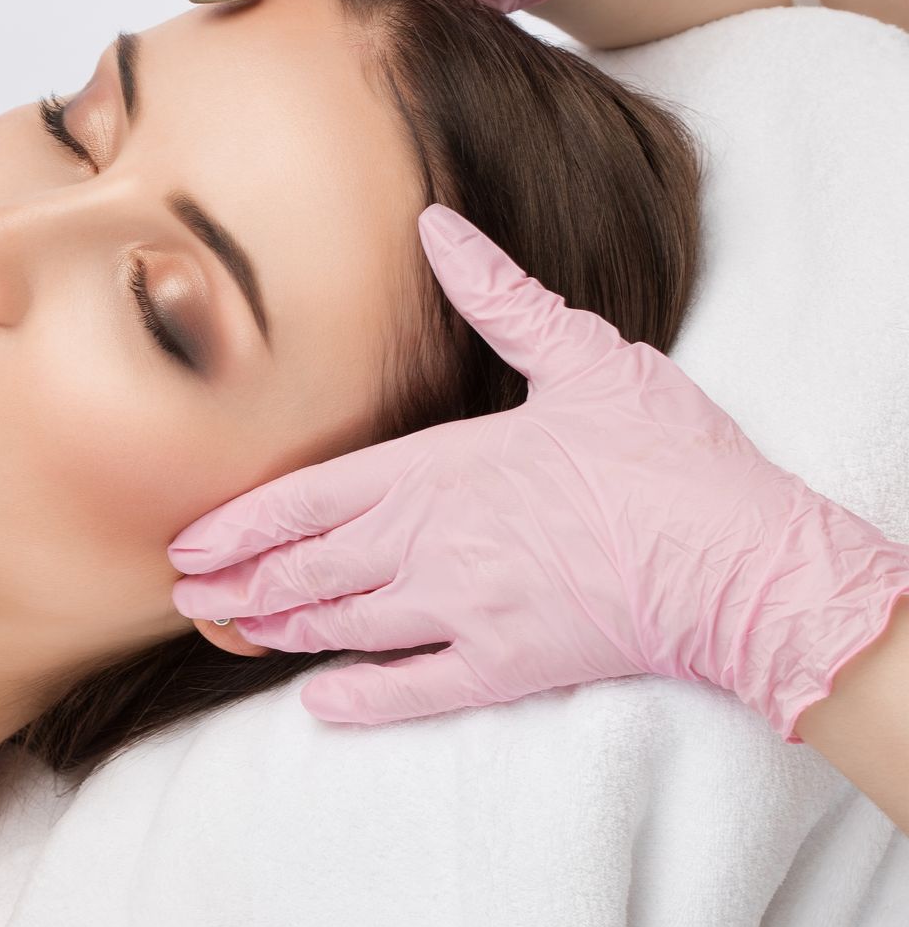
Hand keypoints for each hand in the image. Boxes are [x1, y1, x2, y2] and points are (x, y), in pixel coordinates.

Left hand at [168, 203, 908, 742]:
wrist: (741, 560)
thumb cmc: (663, 455)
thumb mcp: (582, 355)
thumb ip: (496, 295)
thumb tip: (436, 225)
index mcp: (440, 468)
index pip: (309, 497)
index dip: (241, 523)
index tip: (188, 542)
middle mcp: (432, 543)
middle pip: (308, 567)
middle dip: (239, 583)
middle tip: (186, 597)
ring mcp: (463, 610)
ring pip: (345, 624)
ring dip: (280, 629)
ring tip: (231, 633)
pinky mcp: (506, 667)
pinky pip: (412, 689)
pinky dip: (360, 696)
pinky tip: (319, 701)